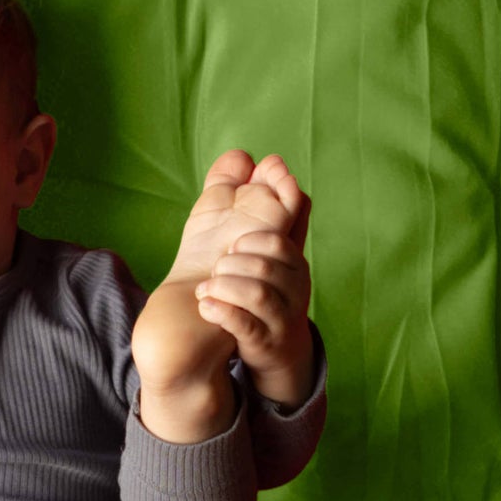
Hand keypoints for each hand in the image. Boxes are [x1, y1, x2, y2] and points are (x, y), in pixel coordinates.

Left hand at [171, 150, 315, 405]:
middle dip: (235, 263)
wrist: (273, 345)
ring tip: (208, 288)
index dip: (252, 238)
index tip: (232, 243)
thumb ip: (251, 201)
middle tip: (217, 267)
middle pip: (267, 265)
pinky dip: (222, 312)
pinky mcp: (266, 342)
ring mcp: (281, 316)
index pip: (278, 239)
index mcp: (291, 261)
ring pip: (258, 294)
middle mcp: (294, 287)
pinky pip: (246, 325)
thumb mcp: (258, 246)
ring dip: (226, 287)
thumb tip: (240, 155)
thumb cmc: (259, 286)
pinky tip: (206, 306)